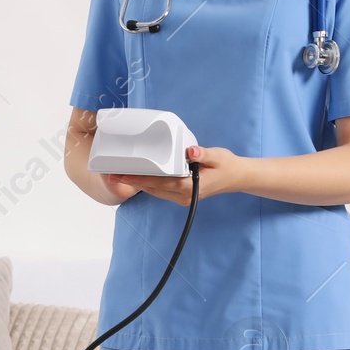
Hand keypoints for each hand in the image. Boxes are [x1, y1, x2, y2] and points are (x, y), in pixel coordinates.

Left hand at [103, 145, 241, 205]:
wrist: (238, 177)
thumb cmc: (227, 165)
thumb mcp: (218, 156)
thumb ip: (203, 154)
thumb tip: (190, 151)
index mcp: (190, 187)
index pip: (159, 183)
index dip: (139, 179)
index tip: (123, 175)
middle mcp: (183, 195)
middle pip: (152, 188)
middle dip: (132, 181)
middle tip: (112, 174)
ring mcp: (182, 198)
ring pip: (155, 191)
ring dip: (138, 184)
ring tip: (120, 175)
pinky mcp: (182, 195)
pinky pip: (160, 191)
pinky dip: (148, 184)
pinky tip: (138, 177)